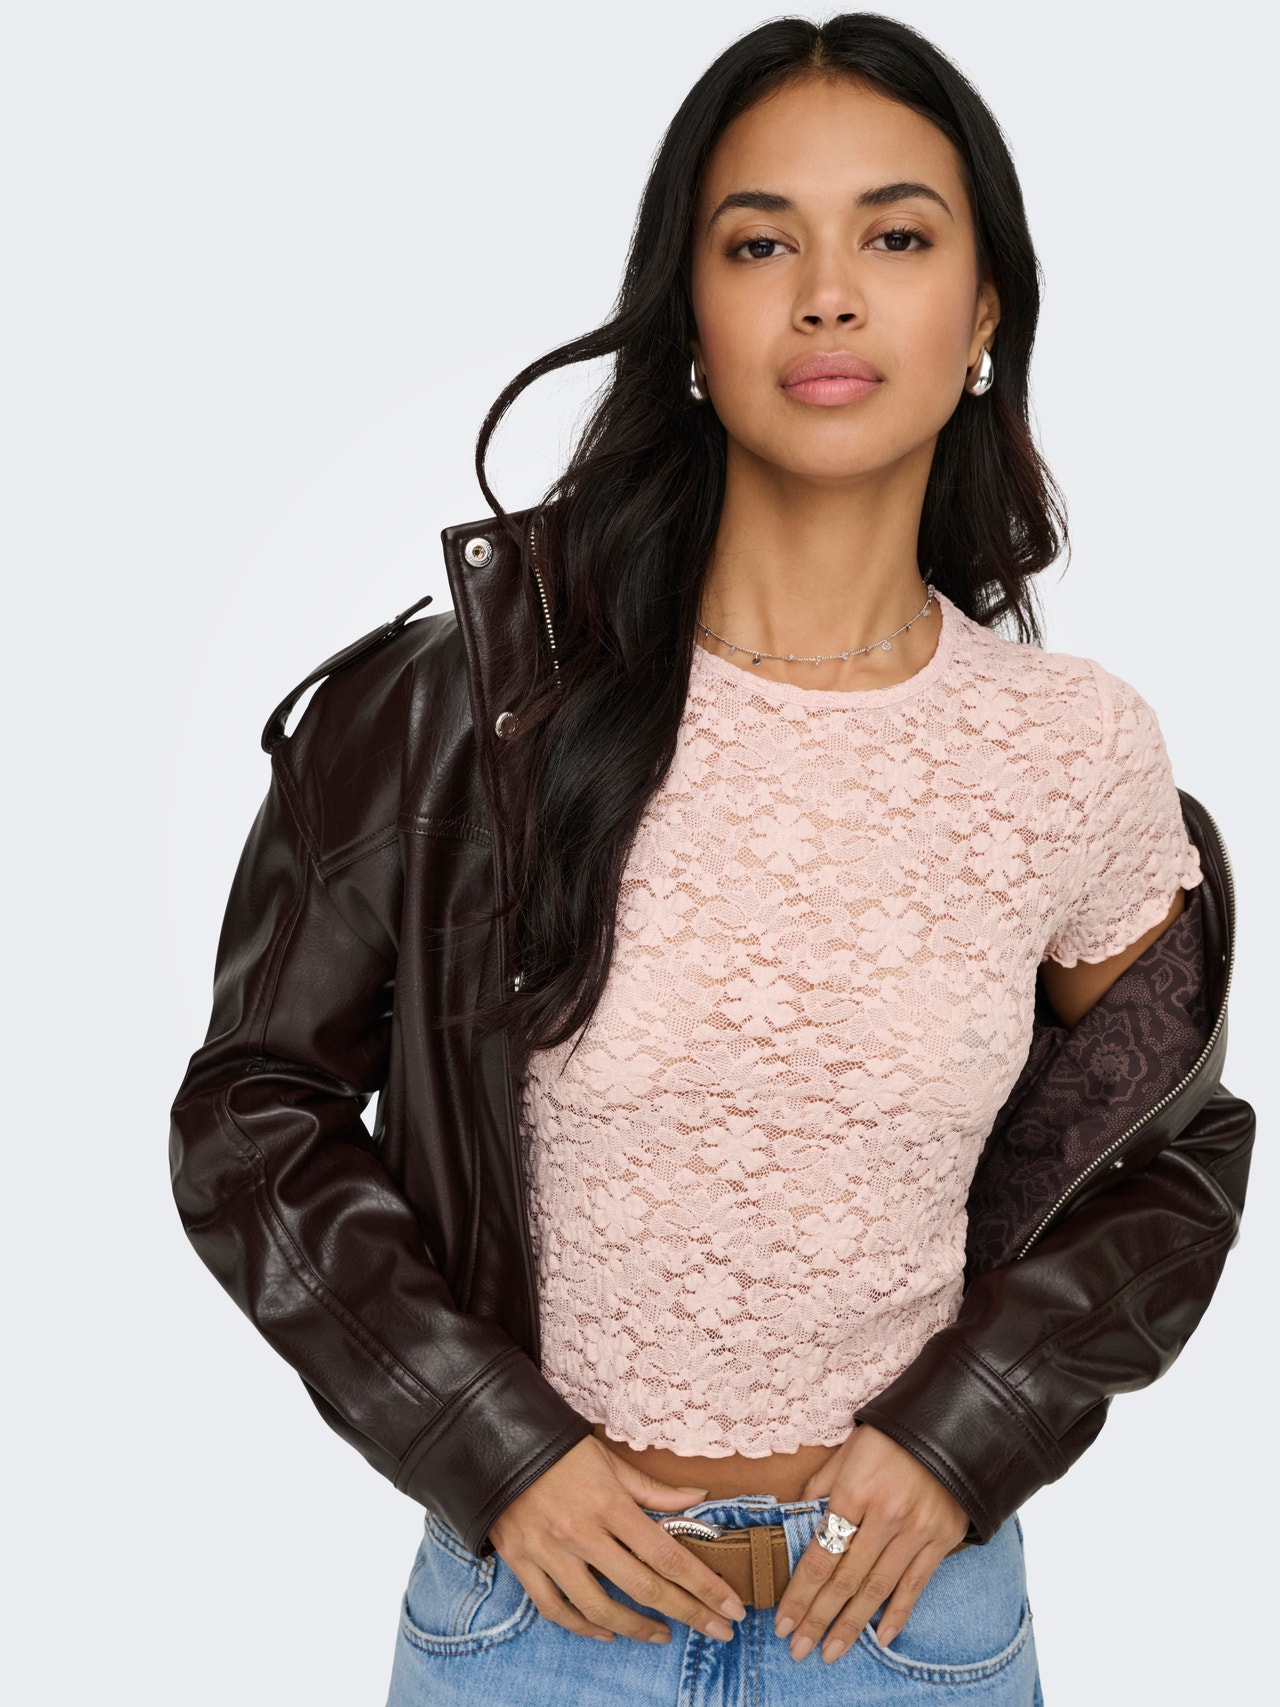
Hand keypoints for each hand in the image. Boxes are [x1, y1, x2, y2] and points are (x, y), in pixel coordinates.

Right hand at [488, 1434, 748, 1644]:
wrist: (496, 1440)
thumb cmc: (560, 1449)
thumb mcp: (610, 1460)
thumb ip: (653, 1490)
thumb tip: (698, 1498)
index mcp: (609, 1504)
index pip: (667, 1554)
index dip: (703, 1586)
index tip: (731, 1607)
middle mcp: (581, 1533)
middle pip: (643, 1587)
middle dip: (688, 1613)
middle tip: (718, 1631)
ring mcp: (549, 1552)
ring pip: (599, 1608)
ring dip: (637, 1629)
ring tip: (664, 1635)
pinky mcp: (522, 1562)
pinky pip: (555, 1608)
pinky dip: (583, 1627)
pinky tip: (607, 1633)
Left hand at [772, 1421, 970, 1662]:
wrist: (952, 1424)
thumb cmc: (891, 1435)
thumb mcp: (847, 1450)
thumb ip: (821, 1486)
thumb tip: (795, 1517)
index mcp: (854, 1492)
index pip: (820, 1554)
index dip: (800, 1593)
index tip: (782, 1622)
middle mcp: (884, 1517)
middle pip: (844, 1580)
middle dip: (818, 1619)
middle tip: (797, 1649)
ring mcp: (915, 1532)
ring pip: (877, 1590)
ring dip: (851, 1625)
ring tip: (830, 1652)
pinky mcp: (941, 1540)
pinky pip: (915, 1585)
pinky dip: (899, 1614)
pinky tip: (881, 1637)